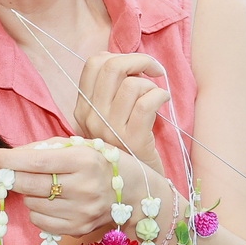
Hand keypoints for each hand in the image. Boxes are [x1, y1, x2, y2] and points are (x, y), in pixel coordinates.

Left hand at [0, 140, 129, 239]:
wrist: (135, 194)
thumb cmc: (100, 163)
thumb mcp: (78, 147)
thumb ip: (43, 149)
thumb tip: (6, 158)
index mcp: (85, 161)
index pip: (36, 162)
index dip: (6, 159)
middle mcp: (85, 188)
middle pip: (29, 185)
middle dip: (0, 176)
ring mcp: (82, 212)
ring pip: (31, 204)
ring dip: (27, 193)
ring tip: (43, 185)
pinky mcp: (78, 229)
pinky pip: (40, 221)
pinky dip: (37, 210)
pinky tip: (50, 201)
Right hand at [74, 52, 168, 171]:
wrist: (134, 188)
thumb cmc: (125, 150)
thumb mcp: (105, 123)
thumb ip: (109, 95)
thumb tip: (125, 62)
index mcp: (82, 109)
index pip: (93, 64)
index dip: (118, 56)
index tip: (134, 68)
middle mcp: (91, 117)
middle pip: (111, 66)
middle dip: (139, 60)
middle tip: (153, 71)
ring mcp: (110, 128)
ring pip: (132, 84)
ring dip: (151, 85)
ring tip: (155, 97)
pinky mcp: (132, 138)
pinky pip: (148, 101)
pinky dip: (160, 95)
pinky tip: (163, 103)